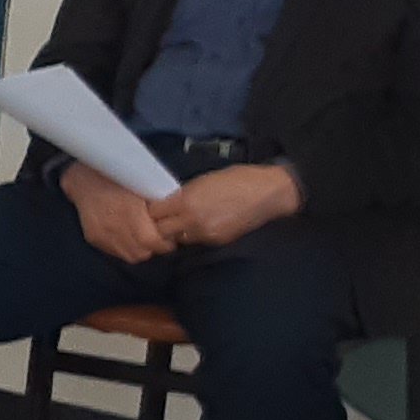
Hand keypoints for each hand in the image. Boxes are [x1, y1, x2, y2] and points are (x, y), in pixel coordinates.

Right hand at [63, 163, 176, 265]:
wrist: (85, 180)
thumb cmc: (119, 180)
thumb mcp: (143, 189)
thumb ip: (157, 210)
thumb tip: (172, 226)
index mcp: (130, 212)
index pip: (152, 242)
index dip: (165, 244)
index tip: (170, 239)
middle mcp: (114, 227)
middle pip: (142, 253)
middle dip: (153, 249)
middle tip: (158, 239)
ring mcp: (102, 235)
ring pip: (129, 256)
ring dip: (139, 250)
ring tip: (142, 239)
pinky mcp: (94, 238)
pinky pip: (115, 252)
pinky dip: (125, 249)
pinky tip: (127, 238)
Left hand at [153, 161, 302, 249]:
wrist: (269, 193)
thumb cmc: (237, 179)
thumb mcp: (203, 181)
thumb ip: (183, 194)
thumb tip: (167, 202)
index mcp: (186, 201)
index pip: (153, 213)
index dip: (150, 210)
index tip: (151, 206)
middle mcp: (192, 220)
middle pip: (160, 230)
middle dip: (158, 224)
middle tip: (160, 218)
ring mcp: (205, 233)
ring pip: (177, 238)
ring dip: (175, 232)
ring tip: (180, 221)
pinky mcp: (217, 241)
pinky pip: (195, 240)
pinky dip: (192, 234)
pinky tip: (198, 225)